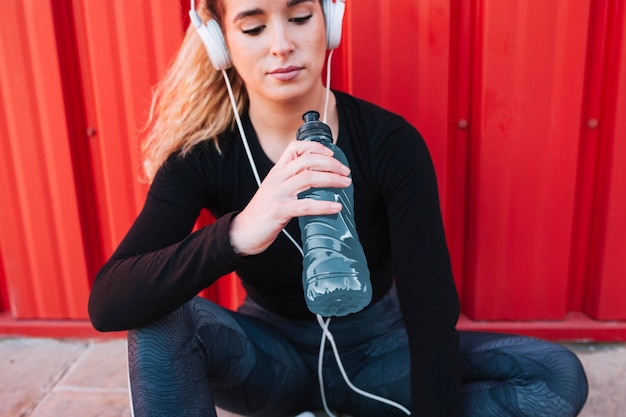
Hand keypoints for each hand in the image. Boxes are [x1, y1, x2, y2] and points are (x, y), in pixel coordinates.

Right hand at [228, 140, 350, 255]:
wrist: (243, 232)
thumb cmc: (262, 213)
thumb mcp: (274, 190)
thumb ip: (291, 182)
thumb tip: (318, 181)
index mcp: (276, 172)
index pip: (295, 148)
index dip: (315, 147)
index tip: (332, 154)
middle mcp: (277, 178)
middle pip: (308, 161)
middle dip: (331, 164)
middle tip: (346, 172)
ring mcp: (278, 193)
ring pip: (309, 178)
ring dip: (332, 179)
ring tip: (346, 183)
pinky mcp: (279, 210)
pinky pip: (306, 205)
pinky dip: (324, 205)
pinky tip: (336, 207)